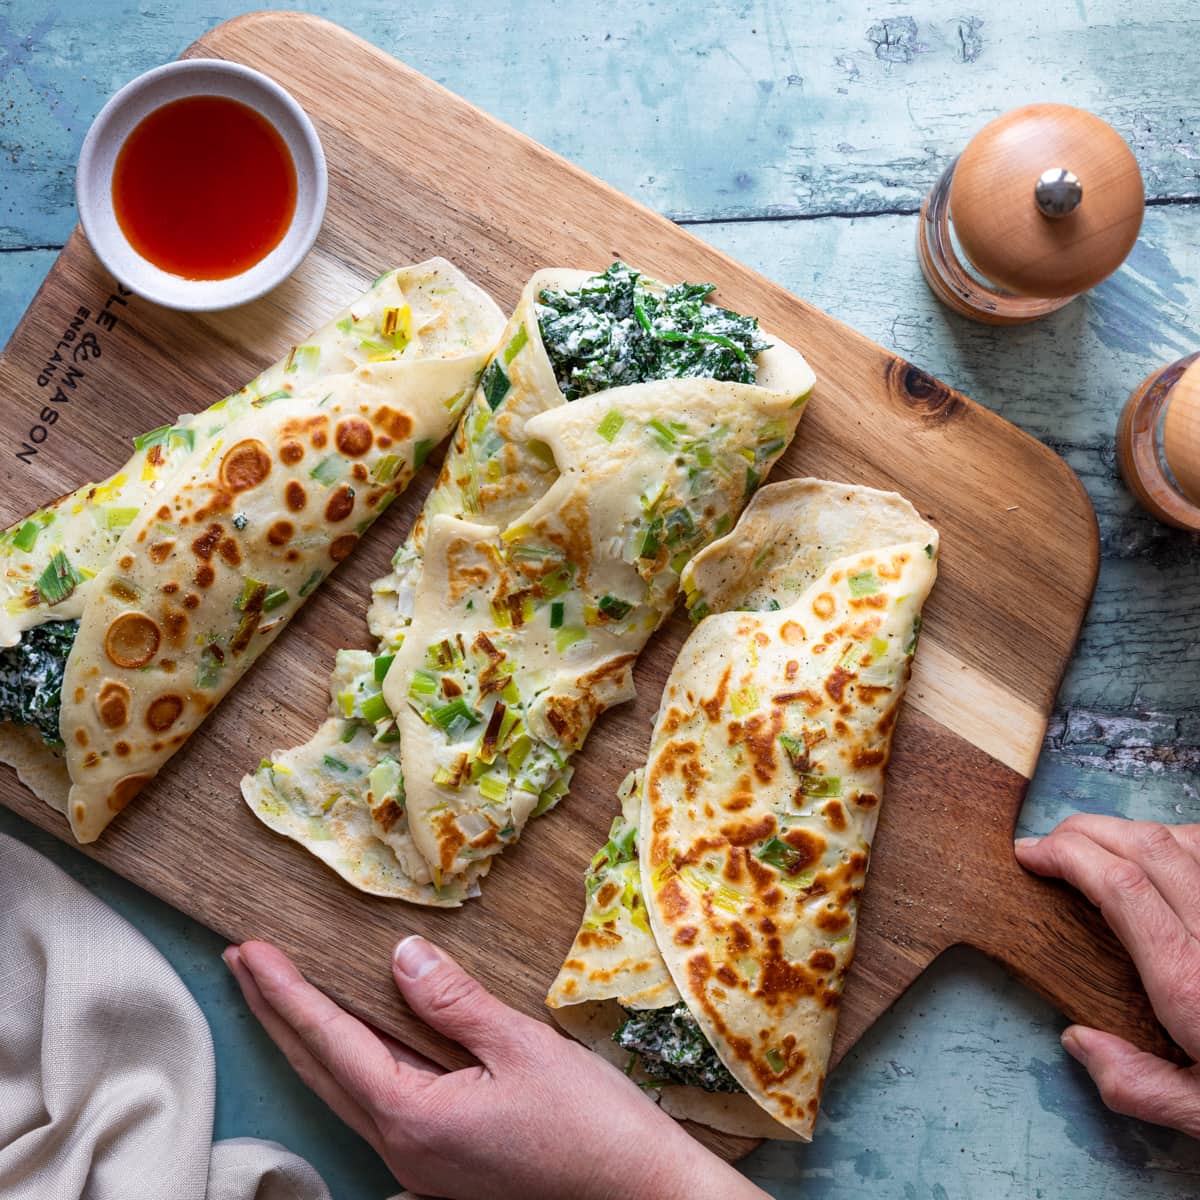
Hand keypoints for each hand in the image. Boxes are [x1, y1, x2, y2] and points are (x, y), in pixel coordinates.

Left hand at [224, 937, 768, 1199]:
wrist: (640, 1195)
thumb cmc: (591, 1124)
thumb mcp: (524, 1048)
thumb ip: (456, 1002)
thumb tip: (402, 956)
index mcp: (414, 1118)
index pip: (331, 1042)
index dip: (286, 993)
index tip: (250, 951)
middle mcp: (403, 1147)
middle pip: (320, 1070)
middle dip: (275, 1014)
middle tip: (241, 963)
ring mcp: (421, 1162)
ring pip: (342, 1091)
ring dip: (305, 1038)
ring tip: (277, 995)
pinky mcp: (444, 1162)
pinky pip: (375, 1103)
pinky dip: (347, 1062)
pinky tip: (353, 1041)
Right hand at [1015, 816, 1199, 1136]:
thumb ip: (1139, 1085)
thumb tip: (1080, 1042)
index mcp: (1189, 985)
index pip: (1116, 884)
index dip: (1065, 854)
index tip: (1030, 855)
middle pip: (1144, 846)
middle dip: (1085, 830)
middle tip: (1050, 841)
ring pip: (1184, 838)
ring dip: (1131, 831)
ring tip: (1097, 845)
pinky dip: (1181, 839)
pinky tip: (1163, 853)